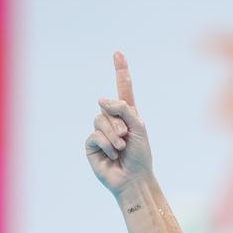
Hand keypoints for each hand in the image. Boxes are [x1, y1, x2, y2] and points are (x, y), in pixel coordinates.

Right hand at [84, 51, 153, 196]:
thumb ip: (124, 109)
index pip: (123, 90)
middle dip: (119, 123)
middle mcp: (113, 120)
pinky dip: (106, 144)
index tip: (118, 53)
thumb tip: (101, 99)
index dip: (120, 71)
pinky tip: (113, 155)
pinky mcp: (91, 144)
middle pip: (108, 107)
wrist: (134, 179)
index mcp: (128, 115)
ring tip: (121, 148)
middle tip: (127, 139)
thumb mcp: (138, 128)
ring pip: (99, 120)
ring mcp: (100, 132)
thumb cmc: (140, 156)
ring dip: (113, 136)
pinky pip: (94, 135)